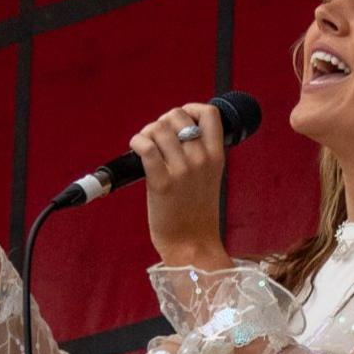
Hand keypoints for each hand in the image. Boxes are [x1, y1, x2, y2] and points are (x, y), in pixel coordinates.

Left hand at [131, 104, 234, 269]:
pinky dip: (137, 142)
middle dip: (162, 121)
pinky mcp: (161, 182)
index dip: (190, 108)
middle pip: (177, 116)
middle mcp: (201, 159)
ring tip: (145, 146)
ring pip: (158, 129)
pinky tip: (136, 150)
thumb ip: (200, 154)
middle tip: (157, 137)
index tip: (181, 118)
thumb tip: (176, 132)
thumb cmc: (197, 215)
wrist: (191, 245)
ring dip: (147, 133)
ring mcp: (182, 170)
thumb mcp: (210, 178)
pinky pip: (146, 148)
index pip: (209, 114)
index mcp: (217, 156)